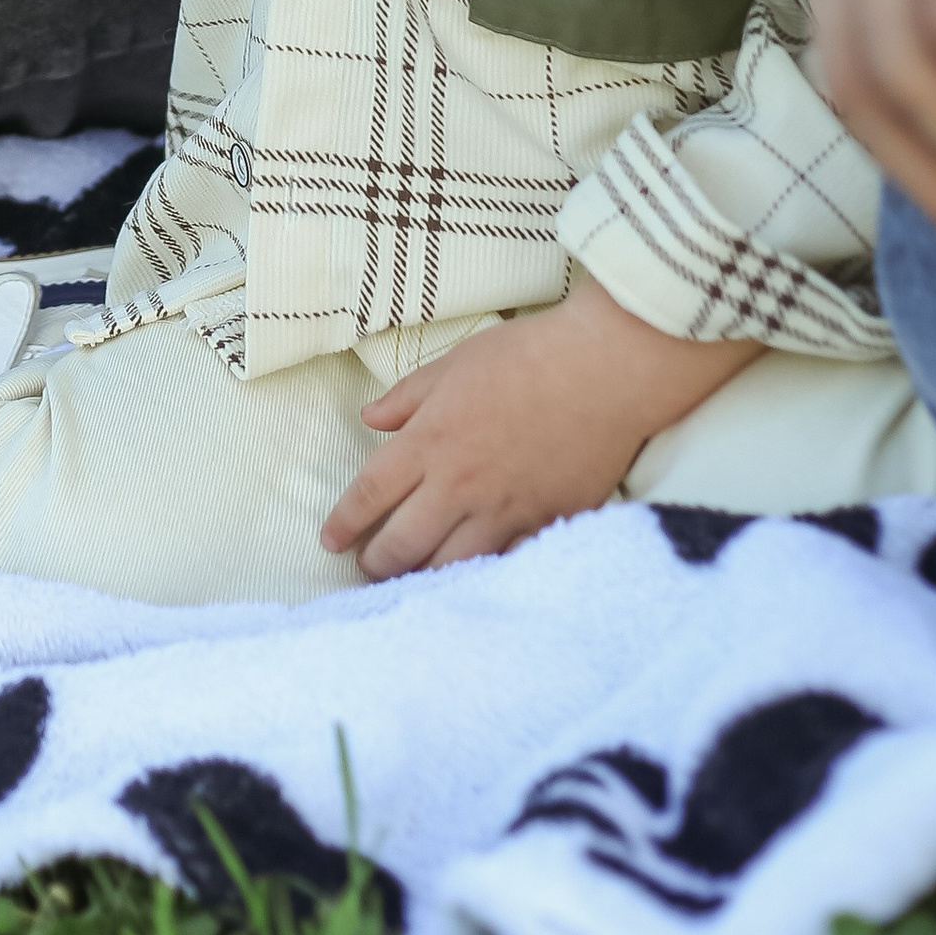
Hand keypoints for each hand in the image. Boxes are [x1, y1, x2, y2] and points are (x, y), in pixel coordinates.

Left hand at [321, 276, 760, 576]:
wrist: (605, 370)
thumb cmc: (529, 355)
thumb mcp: (456, 362)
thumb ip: (408, 397)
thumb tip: (370, 418)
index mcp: (432, 440)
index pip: (371, 495)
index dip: (345, 523)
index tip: (330, 540)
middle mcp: (460, 484)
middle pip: (402, 544)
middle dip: (376, 562)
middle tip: (367, 565)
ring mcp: (504, 510)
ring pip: (448, 566)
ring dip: (421, 576)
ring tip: (409, 579)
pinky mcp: (545, 522)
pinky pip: (502, 563)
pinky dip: (479, 574)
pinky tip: (468, 576)